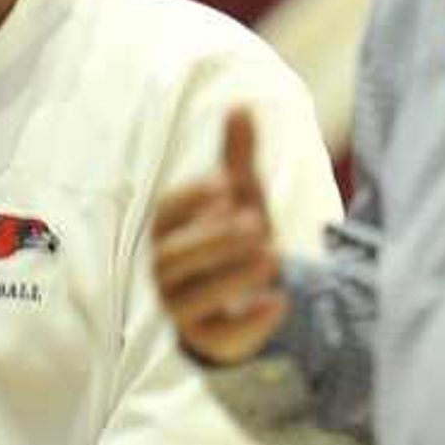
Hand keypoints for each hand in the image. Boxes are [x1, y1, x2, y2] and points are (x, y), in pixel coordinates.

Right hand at [149, 105, 287, 363]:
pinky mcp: (206, 340)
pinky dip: (247, 322)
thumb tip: (241, 105)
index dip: (192, 199)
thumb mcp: (239, 198)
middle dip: (213, 240)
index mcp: (169, 233)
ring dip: (230, 277)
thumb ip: (237, 158)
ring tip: (272, 257)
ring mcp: (181, 308)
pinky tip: (278, 302)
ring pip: (191, 298)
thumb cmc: (233, 240)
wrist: (243, 301)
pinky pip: (217, 336)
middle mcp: (166, 271)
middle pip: (174, 258)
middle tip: (257, 223)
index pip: (166, 214)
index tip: (225, 184)